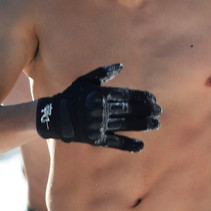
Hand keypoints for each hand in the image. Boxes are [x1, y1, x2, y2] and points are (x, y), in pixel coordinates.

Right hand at [35, 63, 160, 151]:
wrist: (51, 117)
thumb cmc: (70, 96)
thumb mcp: (84, 81)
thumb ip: (103, 73)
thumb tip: (121, 65)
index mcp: (99, 95)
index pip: (127, 96)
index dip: (143, 98)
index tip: (154, 99)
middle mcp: (99, 110)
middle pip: (129, 110)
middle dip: (147, 111)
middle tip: (159, 111)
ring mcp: (97, 125)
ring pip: (125, 125)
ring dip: (143, 125)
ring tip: (156, 124)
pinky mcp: (94, 138)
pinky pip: (114, 142)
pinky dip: (128, 145)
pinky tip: (141, 145)